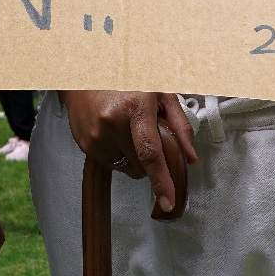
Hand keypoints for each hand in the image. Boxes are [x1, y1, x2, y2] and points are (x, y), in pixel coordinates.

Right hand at [60, 90, 196, 216]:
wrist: (83, 73)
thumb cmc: (127, 80)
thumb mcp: (161, 93)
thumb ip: (180, 126)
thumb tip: (191, 159)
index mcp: (134, 108)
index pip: (150, 153)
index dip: (161, 181)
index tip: (168, 202)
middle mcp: (112, 124)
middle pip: (141, 165)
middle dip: (150, 159)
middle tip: (146, 134)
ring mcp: (96, 136)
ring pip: (126, 168)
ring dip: (133, 157)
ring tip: (127, 130)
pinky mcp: (85, 145)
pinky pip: (112, 164)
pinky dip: (119, 155)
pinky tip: (114, 133)